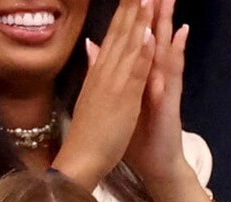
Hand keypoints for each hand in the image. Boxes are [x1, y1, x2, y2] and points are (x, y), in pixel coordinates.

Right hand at [52, 0, 154, 190]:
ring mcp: (115, 82)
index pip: (115, 30)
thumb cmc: (91, 128)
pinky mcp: (124, 99)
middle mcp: (106, 69)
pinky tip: (148, 33)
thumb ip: (95, 66)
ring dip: (139, 18)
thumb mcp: (94, 92)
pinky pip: (134, 72)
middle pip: (122, 29)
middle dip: (134, 3)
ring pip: (129, 44)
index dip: (127, 7)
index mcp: (102, 68)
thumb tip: (92, 43)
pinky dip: (140, 52)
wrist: (82, 157)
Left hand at [124, 0, 193, 190]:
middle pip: (150, 34)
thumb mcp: (115, 98)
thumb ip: (107, 68)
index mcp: (134, 73)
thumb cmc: (133, 134)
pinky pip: (172, 74)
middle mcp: (152, 75)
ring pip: (164, 48)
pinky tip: (179, 35)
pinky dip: (175, 53)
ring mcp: (163, 87)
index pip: (131, 34)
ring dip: (166, 22)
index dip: (131, 10)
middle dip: (152, 9)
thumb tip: (95, 45)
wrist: (153, 163)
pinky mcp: (169, 101)